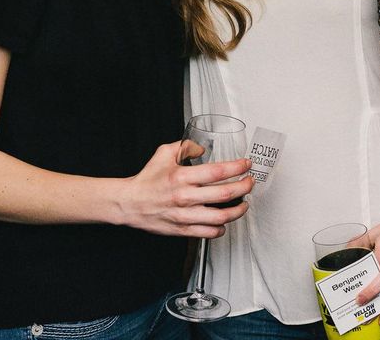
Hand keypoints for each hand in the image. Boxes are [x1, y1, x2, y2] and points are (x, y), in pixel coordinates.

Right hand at [119, 141, 253, 237]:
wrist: (129, 203)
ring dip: (238, 210)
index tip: (246, 165)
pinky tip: (224, 221)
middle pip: (225, 193)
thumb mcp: (164, 153)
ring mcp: (185, 215)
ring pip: (221, 216)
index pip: (218, 171)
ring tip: (244, 203)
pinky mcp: (183, 230)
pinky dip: (221, 227)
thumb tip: (202, 147)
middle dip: (245, 187)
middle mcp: (185, 196)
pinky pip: (209, 232)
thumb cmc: (147, 179)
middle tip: (250, 182)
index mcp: (182, 176)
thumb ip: (185, 146)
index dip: (237, 167)